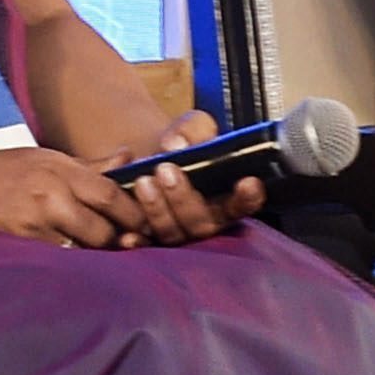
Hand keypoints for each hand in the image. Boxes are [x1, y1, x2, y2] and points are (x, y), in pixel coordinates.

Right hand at [0, 144, 152, 248]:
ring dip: (95, 256)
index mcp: (60, 168)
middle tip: (130, 248)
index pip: (112, 195)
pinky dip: (68, 262)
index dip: (135, 214)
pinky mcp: (19, 244)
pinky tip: (73, 266)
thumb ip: (87, 166)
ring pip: (82, 248)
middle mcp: (51, 194)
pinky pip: (56, 259)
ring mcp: (34, 221)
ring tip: (103, 258)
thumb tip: (127, 159)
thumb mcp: (41, 157)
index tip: (147, 224)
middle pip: (104, 228)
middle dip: (120, 241)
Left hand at [92, 111, 261, 244]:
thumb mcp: (192, 128)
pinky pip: (143, 246)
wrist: (146, 158)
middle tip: (166, 169)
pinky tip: (126, 234)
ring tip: (143, 181)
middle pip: (201, 222)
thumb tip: (175, 145)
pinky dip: (135, 241)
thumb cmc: (181, 146)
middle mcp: (204, 222)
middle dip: (184, 197)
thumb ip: (192, 129)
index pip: (242, 204)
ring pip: (170, 233)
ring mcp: (176, 234)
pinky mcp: (148, 241)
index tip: (248, 182)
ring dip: (157, 210)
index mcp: (225, 198)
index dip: (247, 198)